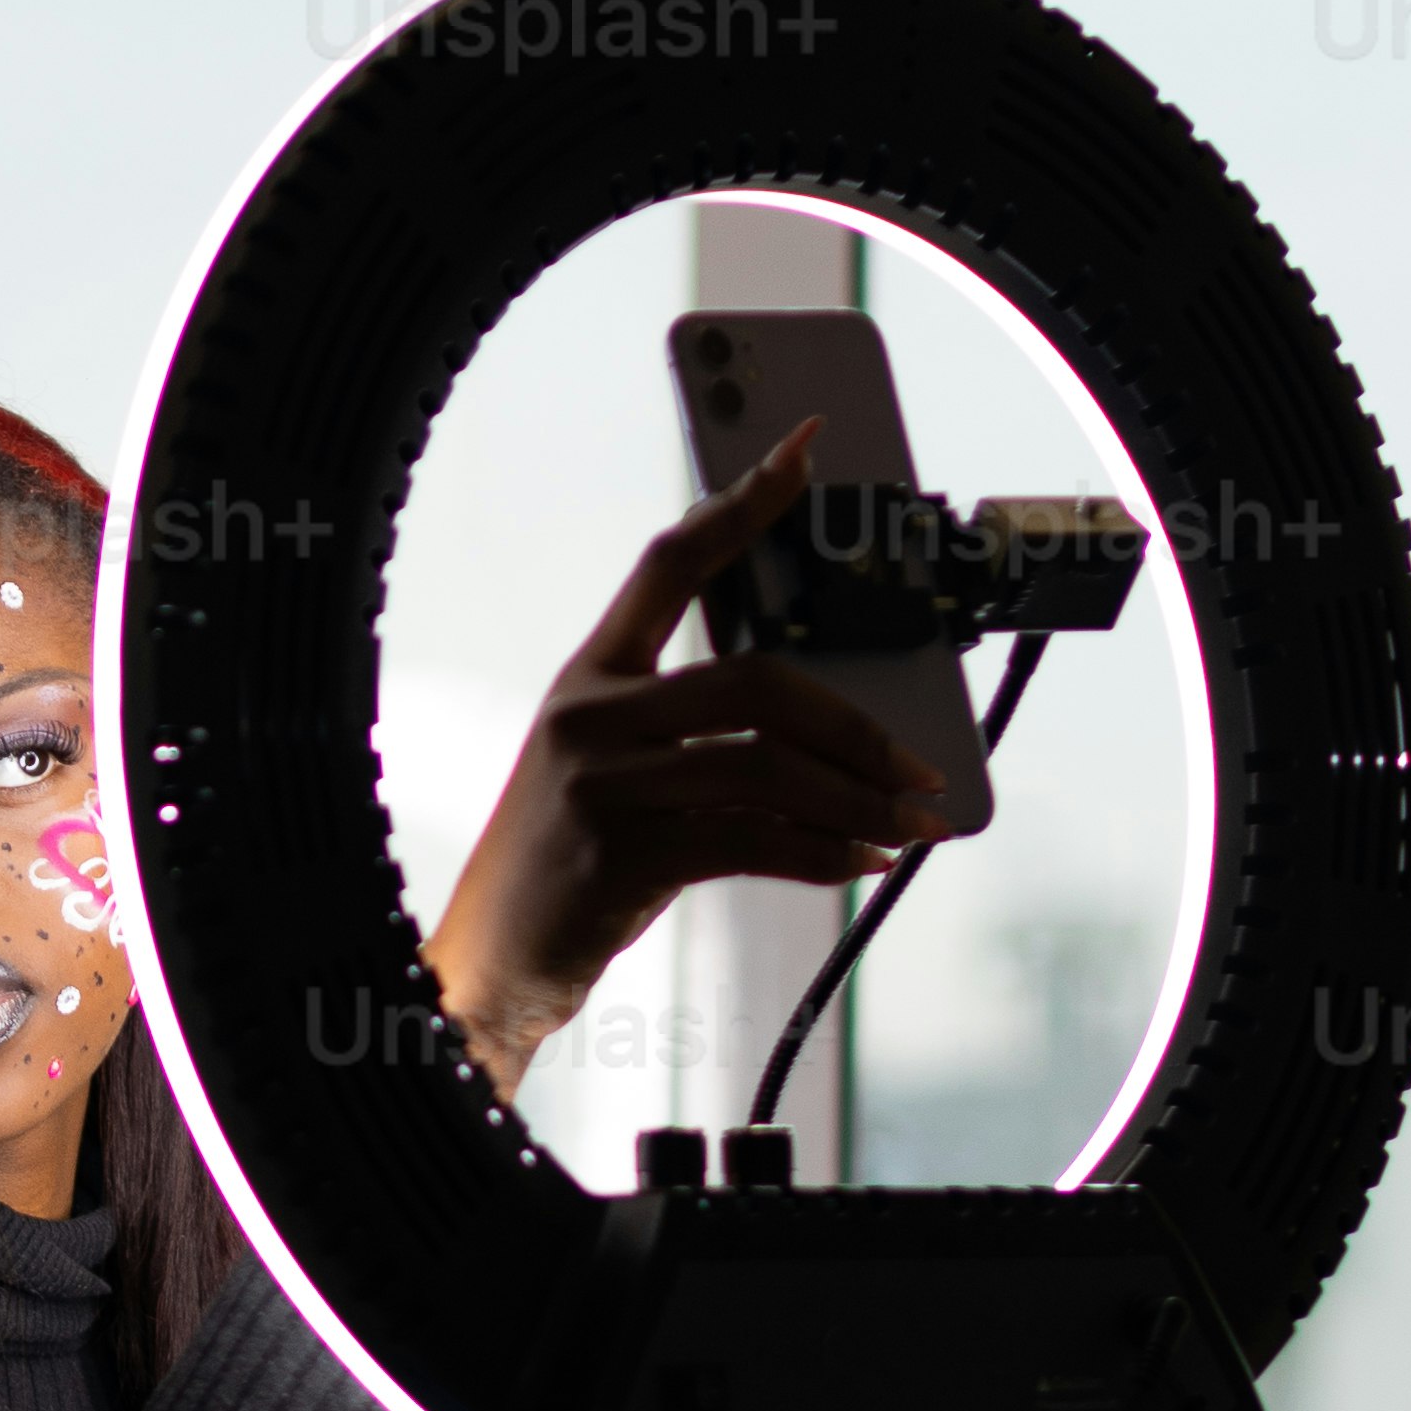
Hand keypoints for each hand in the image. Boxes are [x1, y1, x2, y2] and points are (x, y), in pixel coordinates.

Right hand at [422, 423, 952, 1098]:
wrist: (494, 962)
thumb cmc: (573, 862)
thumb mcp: (607, 769)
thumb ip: (685, 729)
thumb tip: (825, 729)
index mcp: (588, 677)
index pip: (670, 562)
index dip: (742, 502)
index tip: (805, 448)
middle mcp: (590, 719)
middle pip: (754, 684)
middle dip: (854, 727)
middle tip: (916, 766)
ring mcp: (603, 787)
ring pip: (765, 767)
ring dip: (856, 799)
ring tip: (910, 822)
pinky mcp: (623, 857)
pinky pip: (752, 842)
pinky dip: (824, 852)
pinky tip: (864, 860)